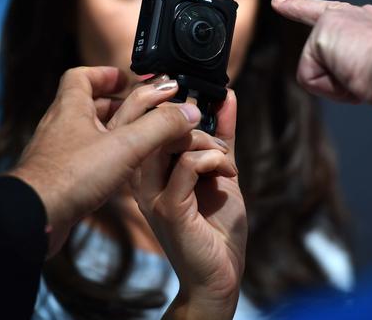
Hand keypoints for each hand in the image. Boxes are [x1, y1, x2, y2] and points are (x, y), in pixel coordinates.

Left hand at [6, 67, 200, 255]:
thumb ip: (160, 127)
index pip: (81, 77)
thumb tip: (189, 111)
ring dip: (111, 134)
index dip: (104, 74)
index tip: (125, 79)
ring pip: (87, 135)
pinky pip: (83, 160)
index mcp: (71, 108)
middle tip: (142, 112)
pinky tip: (120, 173)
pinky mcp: (59, 179)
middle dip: (117, 106)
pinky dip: (103, 160)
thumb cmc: (69, 176)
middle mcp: (61, 127)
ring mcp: (57, 154)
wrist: (34, 218)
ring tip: (137, 141)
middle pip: (87, 105)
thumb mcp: (125, 146)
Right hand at [132, 90, 246, 319]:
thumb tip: (226, 96)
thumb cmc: (217, 227)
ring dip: (208, 142)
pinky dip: (214, 159)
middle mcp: (143, 181)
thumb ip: (221, 135)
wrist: (220, 275)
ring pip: (172, 141)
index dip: (173, 105)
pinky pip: (189, 165)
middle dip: (194, 122)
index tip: (204, 102)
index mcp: (150, 170)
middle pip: (158, 127)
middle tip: (221, 144)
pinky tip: (228, 173)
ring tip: (226, 161)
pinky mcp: (169, 208)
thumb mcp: (221, 170)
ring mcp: (153, 194)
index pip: (150, 122)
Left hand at [271, 0, 371, 120]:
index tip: (285, 2)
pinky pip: (310, 78)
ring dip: (338, 87)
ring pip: (319, 72)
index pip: (347, 19)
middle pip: (316, 19)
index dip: (314, 11)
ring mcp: (341, 19)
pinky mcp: (323, 30)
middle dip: (294, 7)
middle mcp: (361, 17)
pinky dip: (330, 87)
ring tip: (363, 76)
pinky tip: (351, 76)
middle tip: (281, 5)